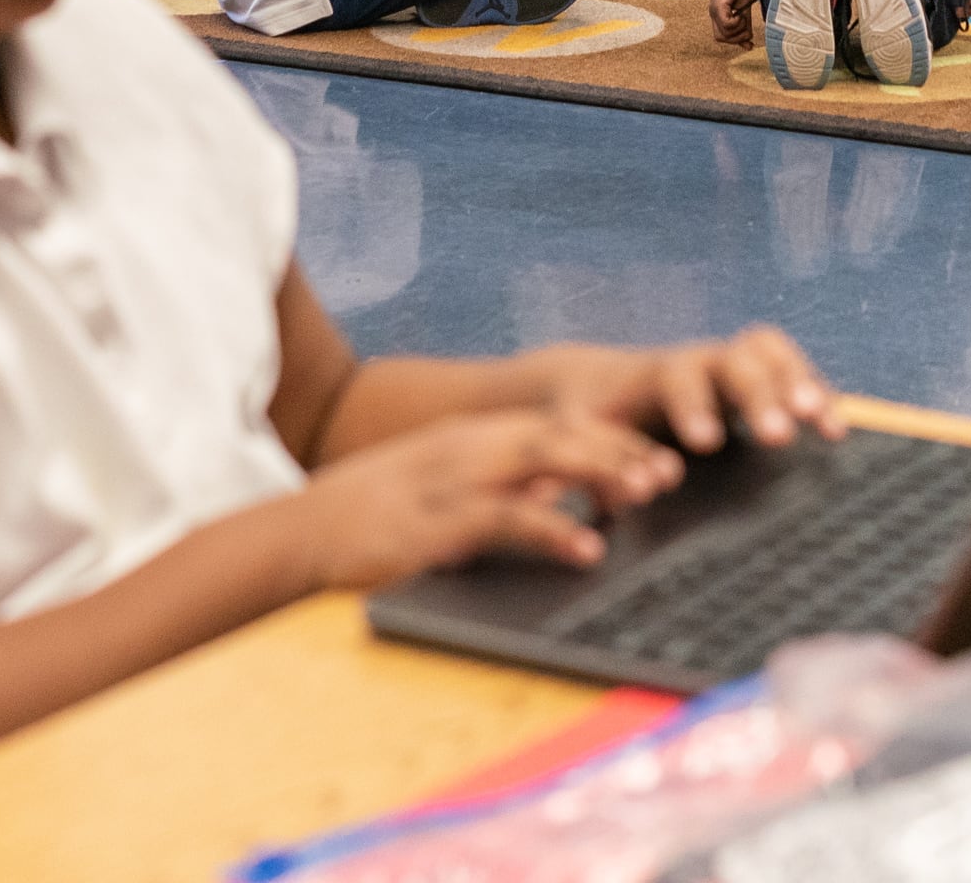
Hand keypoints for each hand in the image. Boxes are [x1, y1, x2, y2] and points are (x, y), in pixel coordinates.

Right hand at [286, 408, 687, 591]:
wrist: (298, 533)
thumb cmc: (371, 519)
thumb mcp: (440, 492)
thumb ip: (496, 490)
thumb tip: (557, 500)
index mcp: (471, 437)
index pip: (556, 424)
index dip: (611, 436)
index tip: (658, 454)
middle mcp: (468, 447)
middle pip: (561, 432)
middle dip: (620, 447)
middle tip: (672, 471)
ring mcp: (451, 480)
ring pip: (543, 460)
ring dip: (601, 473)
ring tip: (647, 493)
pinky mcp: (436, 522)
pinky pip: (505, 520)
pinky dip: (551, 529)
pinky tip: (587, 546)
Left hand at [533, 328, 841, 456]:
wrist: (602, 382)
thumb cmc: (588, 418)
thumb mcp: (577, 438)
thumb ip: (598, 462)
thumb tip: (632, 494)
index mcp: (653, 374)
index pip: (677, 378)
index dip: (692, 406)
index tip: (706, 444)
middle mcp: (699, 360)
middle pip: (736, 360)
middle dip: (759, 396)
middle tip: (778, 436)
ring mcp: (730, 365)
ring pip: (771, 354)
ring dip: (801, 383)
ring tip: (825, 426)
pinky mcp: (754, 379)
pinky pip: (792, 371)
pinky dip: (816, 394)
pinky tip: (835, 431)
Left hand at [708, 0, 754, 46]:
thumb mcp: (745, 11)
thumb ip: (745, 27)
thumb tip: (748, 45)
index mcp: (717, 15)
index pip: (721, 37)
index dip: (734, 41)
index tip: (747, 41)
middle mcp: (713, 14)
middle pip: (720, 39)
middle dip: (736, 38)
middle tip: (746, 28)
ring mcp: (714, 10)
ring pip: (723, 34)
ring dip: (738, 29)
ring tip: (743, 17)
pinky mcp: (719, 6)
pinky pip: (726, 24)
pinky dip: (736, 23)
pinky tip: (741, 14)